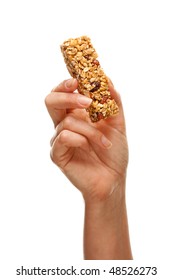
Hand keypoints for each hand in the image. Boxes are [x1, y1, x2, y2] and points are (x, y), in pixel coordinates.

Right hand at [45, 78, 127, 201]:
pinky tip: (89, 148)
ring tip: (104, 142)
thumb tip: (106, 78)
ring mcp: (59, 140)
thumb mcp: (118, 124)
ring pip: (65, 122)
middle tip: (86, 101)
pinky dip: (80, 139)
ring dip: (89, 130)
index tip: (78, 79)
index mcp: (77, 115)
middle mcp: (65, 125)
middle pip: (51, 101)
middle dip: (66, 95)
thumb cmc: (114, 153)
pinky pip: (63, 138)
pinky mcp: (57, 154)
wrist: (114, 179)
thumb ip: (113, 102)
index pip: (63, 93)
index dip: (66, 83)